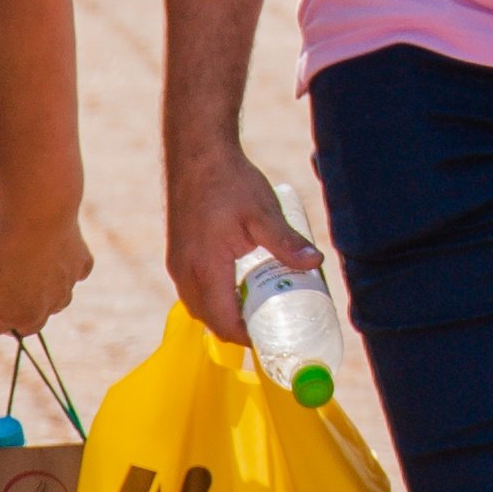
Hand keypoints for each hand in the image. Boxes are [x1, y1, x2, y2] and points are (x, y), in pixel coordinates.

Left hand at [0, 190, 95, 340]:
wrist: (36, 212)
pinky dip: (67, 266)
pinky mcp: (82, 263)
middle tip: (4, 276)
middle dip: (20, 303)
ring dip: (45, 288)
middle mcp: (51, 308)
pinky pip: (77, 271)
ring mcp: (69, 286)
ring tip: (27, 262)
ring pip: (58, 296)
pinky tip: (54, 251)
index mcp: (24, 319)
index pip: (4, 327)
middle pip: (34, 316)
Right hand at [166, 138, 317, 340]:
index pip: (223, 322)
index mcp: (205, 269)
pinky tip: (235, 283)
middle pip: (209, 319)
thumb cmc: (228, 181)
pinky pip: (192, 288)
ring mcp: (177, 262)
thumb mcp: (263, 213)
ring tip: (255, 306)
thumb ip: (286, 242)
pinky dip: (212, 297)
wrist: (196, 152)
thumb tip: (315, 263)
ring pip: (198, 305)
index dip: (246, 338)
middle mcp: (185, 271)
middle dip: (236, 329)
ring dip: (223, 312)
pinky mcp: (177, 252)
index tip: (271, 339)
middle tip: (268, 325)